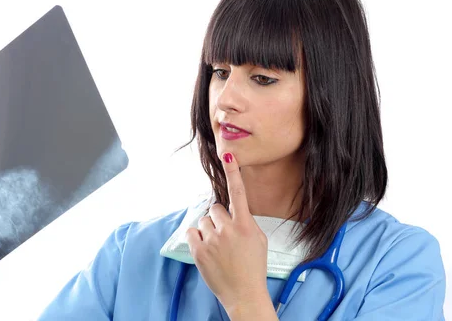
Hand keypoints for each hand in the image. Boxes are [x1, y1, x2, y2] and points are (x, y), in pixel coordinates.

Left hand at [186, 152, 272, 317]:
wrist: (244, 294)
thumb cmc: (253, 267)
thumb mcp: (259, 240)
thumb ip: (246, 222)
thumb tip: (233, 212)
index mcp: (245, 225)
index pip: (238, 193)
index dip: (233, 173)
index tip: (228, 156)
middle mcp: (228, 229)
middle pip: (215, 209)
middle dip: (218, 219)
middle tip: (225, 236)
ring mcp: (212, 240)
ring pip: (203, 221)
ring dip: (208, 231)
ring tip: (218, 248)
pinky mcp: (199, 250)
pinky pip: (192, 232)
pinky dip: (197, 239)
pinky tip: (207, 250)